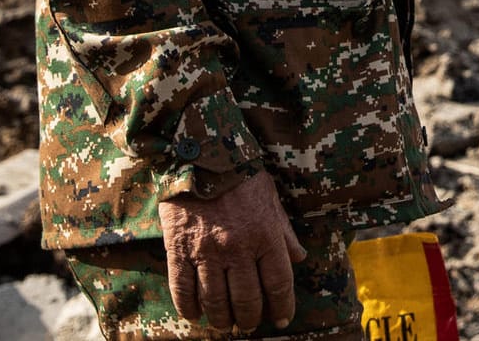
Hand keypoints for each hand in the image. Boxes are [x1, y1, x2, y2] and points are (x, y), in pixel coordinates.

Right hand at [160, 170, 306, 331]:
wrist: (201, 156)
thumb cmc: (242, 177)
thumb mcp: (272, 200)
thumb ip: (284, 232)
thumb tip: (299, 258)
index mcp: (266, 235)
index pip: (279, 283)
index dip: (282, 307)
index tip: (281, 320)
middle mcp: (239, 248)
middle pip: (247, 299)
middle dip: (249, 318)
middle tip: (248, 325)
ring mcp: (207, 252)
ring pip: (216, 301)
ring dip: (221, 319)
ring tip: (224, 324)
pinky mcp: (179, 251)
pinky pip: (183, 290)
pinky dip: (189, 308)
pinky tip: (195, 314)